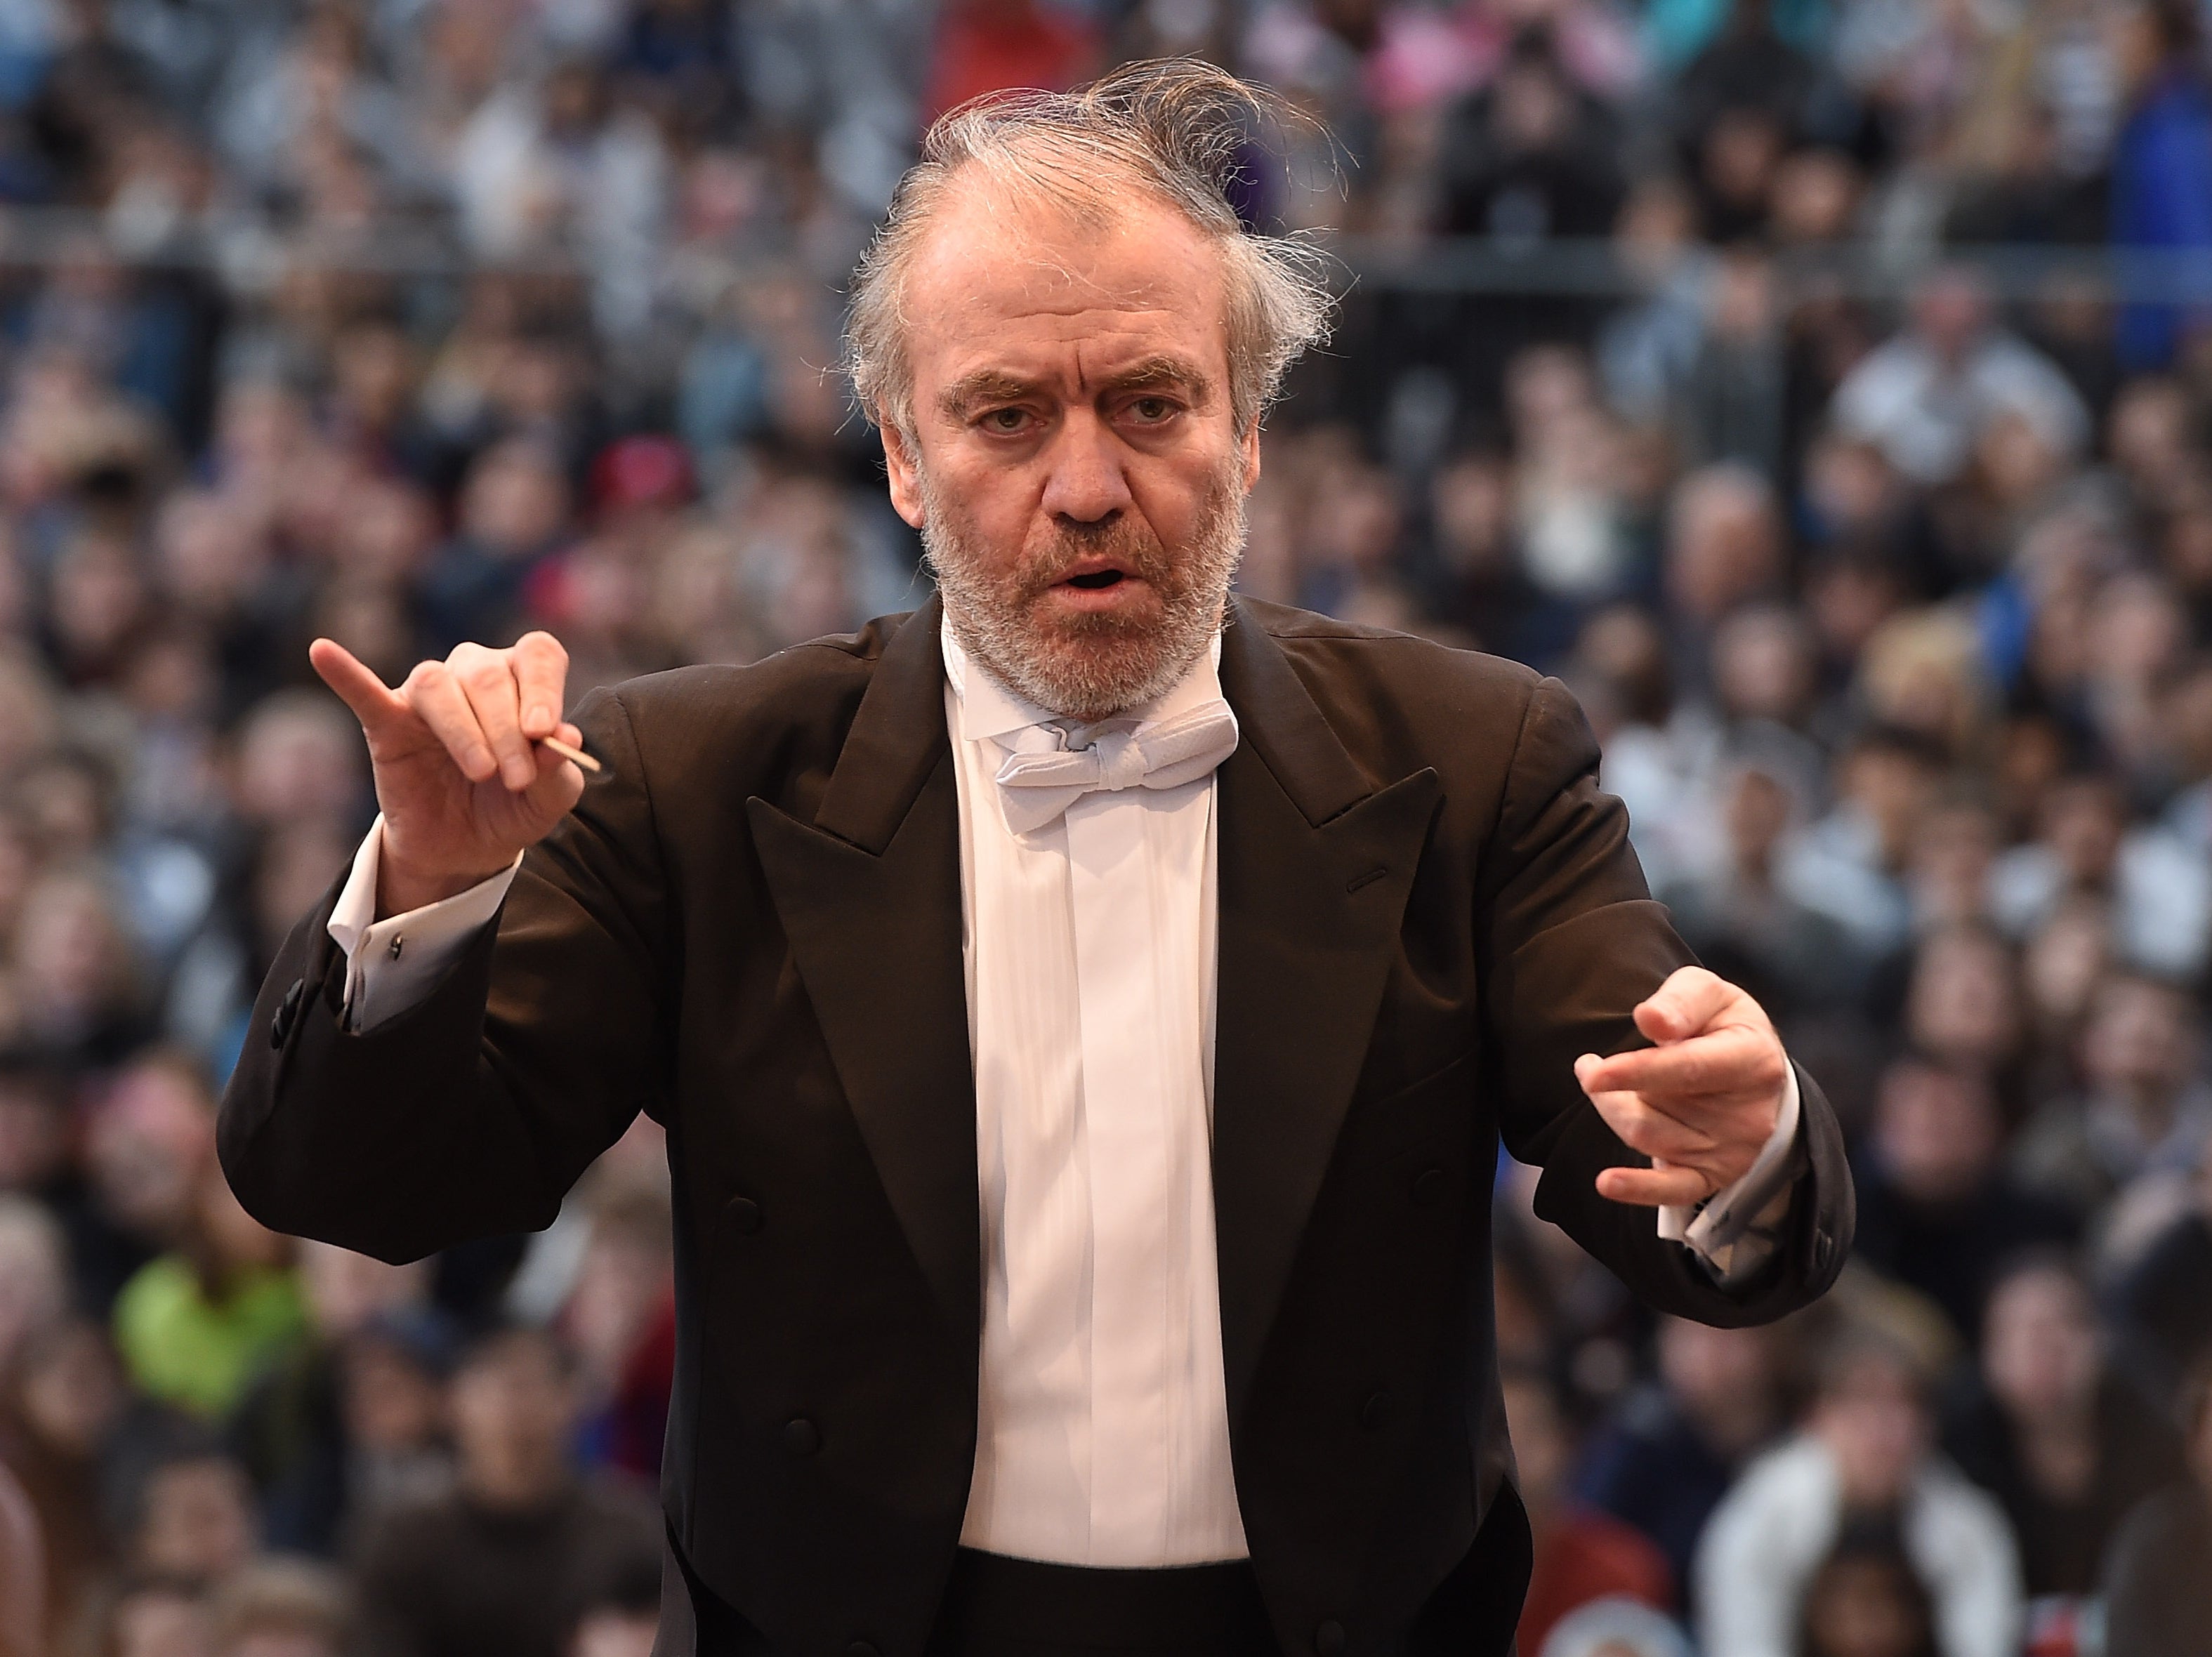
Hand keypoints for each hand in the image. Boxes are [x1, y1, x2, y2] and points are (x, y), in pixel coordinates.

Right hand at [310, 633, 586, 915]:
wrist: (467, 848)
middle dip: (507, 731)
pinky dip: (346, 673)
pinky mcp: (387, 722)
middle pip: (488, 674)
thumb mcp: (548, 799)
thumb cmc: (513, 807)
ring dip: (464, 730)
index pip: (538, 656)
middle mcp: (475, 674)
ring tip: (481, 773)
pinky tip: (323, 652)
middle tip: (516, 779)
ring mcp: (428, 696)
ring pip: (438, 683)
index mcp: (523, 680)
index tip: (544, 731)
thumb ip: (558, 769)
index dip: (543, 688)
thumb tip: (565, 737)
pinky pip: (365, 692)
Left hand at [1573, 966, 1788, 1208]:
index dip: (1638, 1071)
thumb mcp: (1710, 995)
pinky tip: (1607, 1182)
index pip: (1689, 1069)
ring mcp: (1733, 1150)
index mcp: (1753, 1060)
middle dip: (1610, 1089)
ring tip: (1613, 1088)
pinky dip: (1637, 1188)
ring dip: (1615, 1111)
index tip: (1594, 1072)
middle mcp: (1749, 1114)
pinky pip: (1672, 1191)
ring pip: (1646, 1138)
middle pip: (1654, 1109)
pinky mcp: (1714, 1175)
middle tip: (1592, 1067)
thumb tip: (1650, 1019)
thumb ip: (1680, 1001)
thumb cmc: (1721, 1027)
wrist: (1754, 1073)